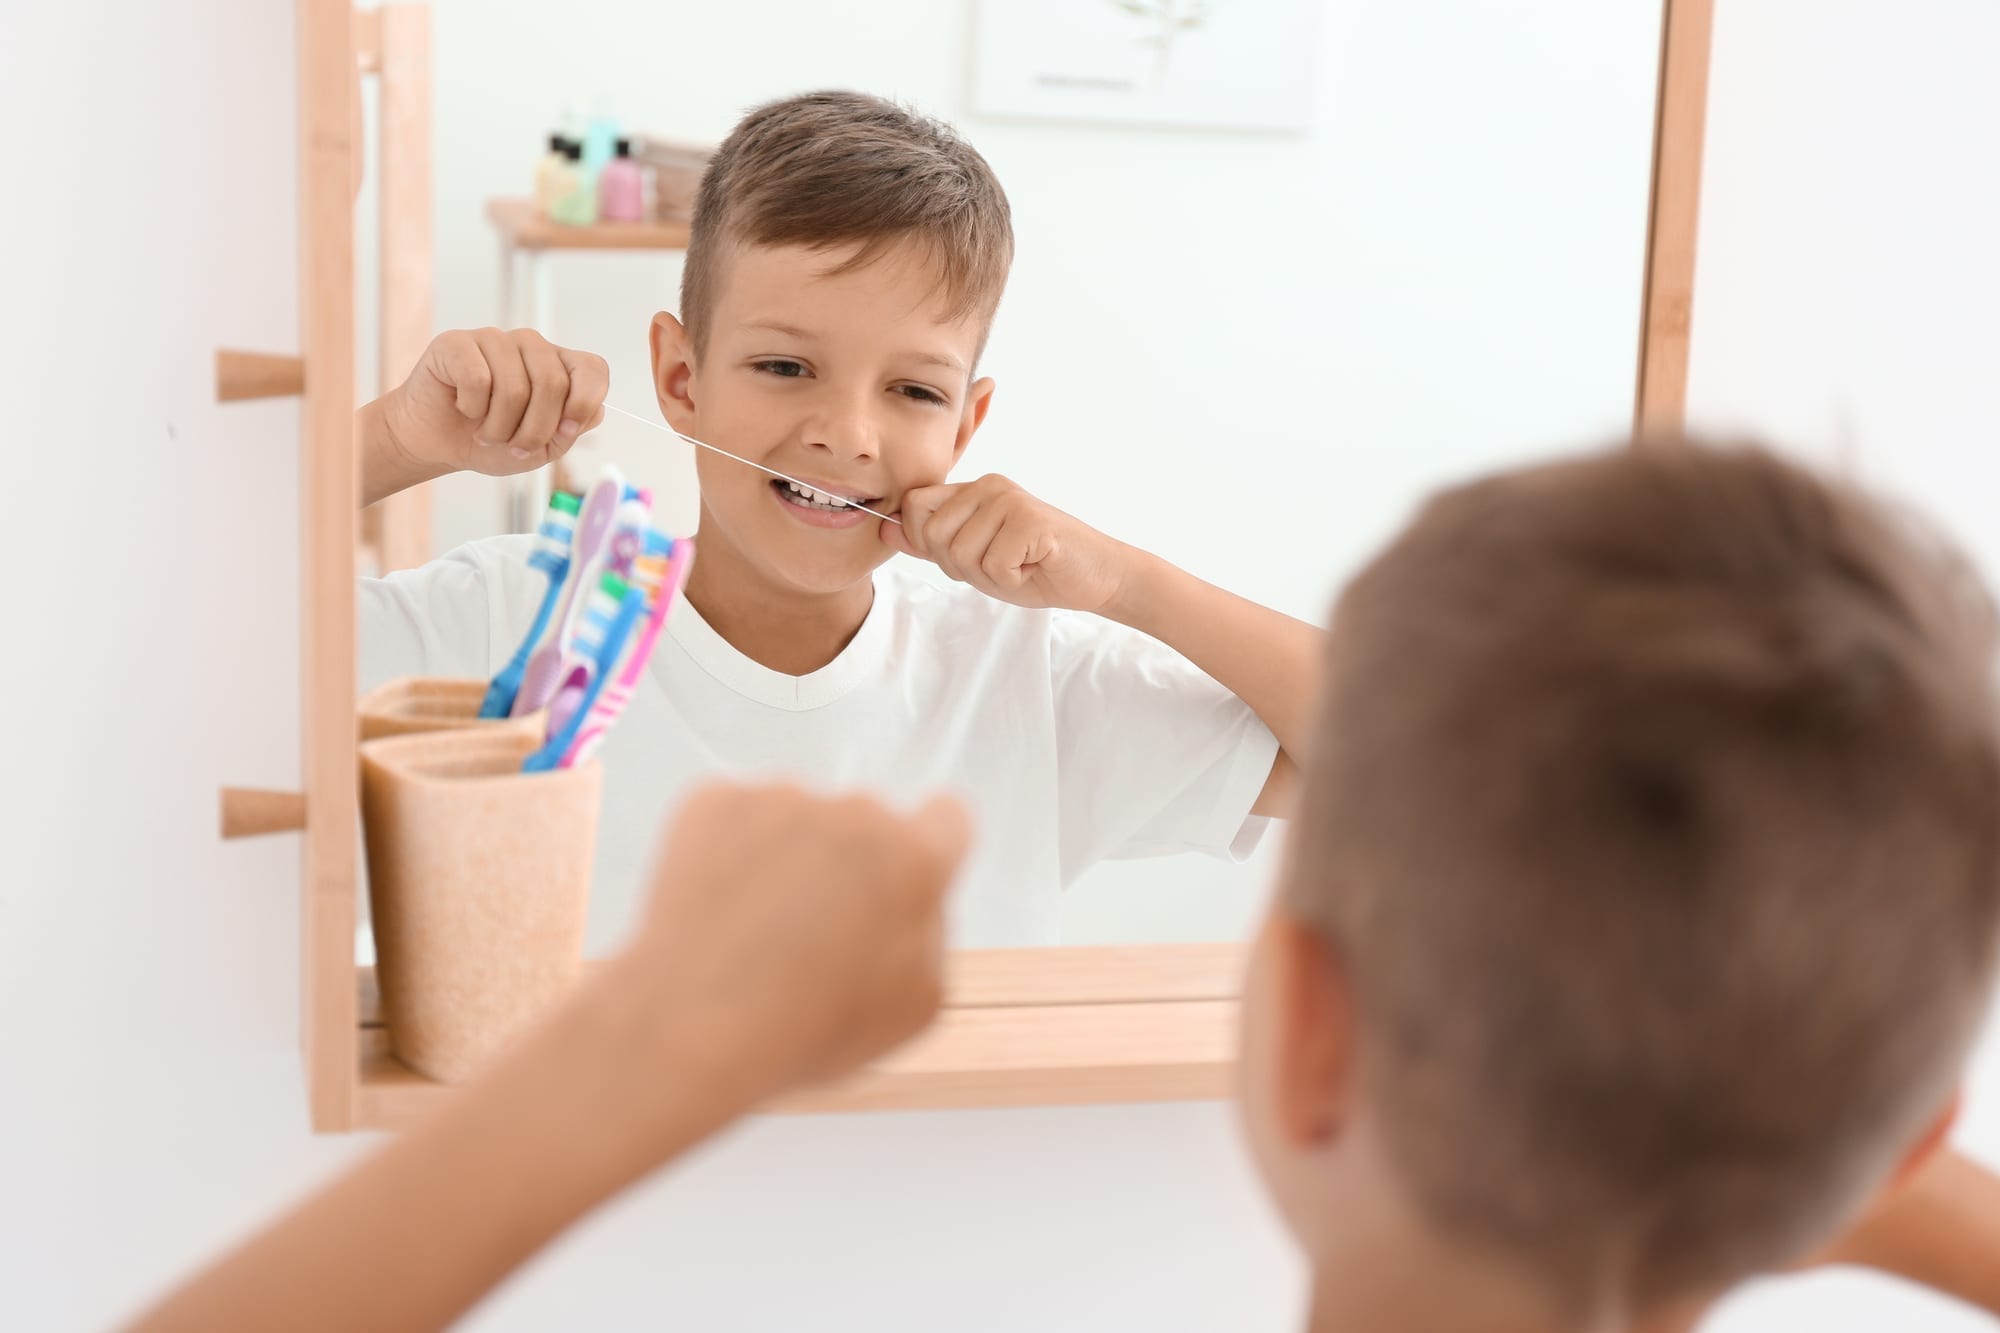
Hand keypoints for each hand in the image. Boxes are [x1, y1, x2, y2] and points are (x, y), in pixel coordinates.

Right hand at [379, 328, 607, 479]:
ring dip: (499, 427)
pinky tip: (463, 407)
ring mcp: (496, 340)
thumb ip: (571, 430)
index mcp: (558, 366)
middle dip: (535, 429)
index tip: (565, 432)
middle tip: (515, 445)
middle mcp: (532, 346)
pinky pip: (478, 380)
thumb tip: (596, 411)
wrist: (437, 445)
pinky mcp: (458, 342)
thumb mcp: (541, 449)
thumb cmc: (491, 443)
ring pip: (515, 387)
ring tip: (486, 432)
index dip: (584, 403)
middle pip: (554, 384)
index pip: (594, 369)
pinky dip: (472, 409)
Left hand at [612, 782, 971, 1106]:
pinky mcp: (717, 801)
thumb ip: (932, 936)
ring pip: (797, 818)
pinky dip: (727, 850)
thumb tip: (918, 907)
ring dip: (787, 856)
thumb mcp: (916, 1010)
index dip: (926, 849)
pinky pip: (735, 815)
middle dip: (848, 862)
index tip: (902, 873)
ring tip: (758, 933)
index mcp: (916, 862)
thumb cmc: (799, 1027)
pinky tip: (721, 910)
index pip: (947, 819)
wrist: (689, 1024)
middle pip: (865, 822)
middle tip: (816, 929)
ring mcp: (782, 801)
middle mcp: (855, 815)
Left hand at [882, 473, 1131, 612]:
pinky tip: (1034, 567)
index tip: (966, 556)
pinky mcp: (1028, 518)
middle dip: (962, 566)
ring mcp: (1008, 498)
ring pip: (961, 553)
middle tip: (1001, 564)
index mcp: (971, 490)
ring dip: (990, 576)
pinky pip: (993, 564)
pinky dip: (1012, 580)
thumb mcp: (974, 560)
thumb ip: (930, 544)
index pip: (914, 507)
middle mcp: (988, 486)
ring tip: (1019, 565)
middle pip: (934, 536)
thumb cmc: (1036, 567)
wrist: (1095, 576)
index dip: (927, 542)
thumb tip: (884, 531)